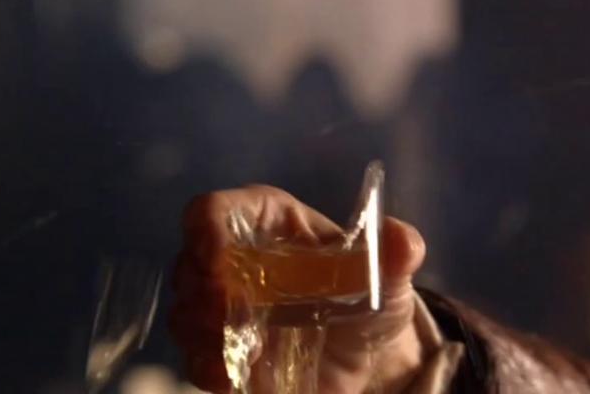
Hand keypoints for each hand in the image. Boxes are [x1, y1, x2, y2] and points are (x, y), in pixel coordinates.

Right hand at [170, 185, 425, 393]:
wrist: (365, 355)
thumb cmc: (367, 294)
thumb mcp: (387, 273)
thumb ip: (394, 253)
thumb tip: (404, 241)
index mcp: (262, 221)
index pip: (212, 211)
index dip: (205, 230)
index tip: (217, 261)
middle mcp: (228, 258)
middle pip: (190, 264)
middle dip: (203, 292)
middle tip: (230, 315)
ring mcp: (217, 308)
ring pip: (184, 314)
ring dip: (205, 333)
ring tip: (248, 350)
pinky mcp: (219, 353)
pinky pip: (195, 359)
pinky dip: (210, 369)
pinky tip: (236, 377)